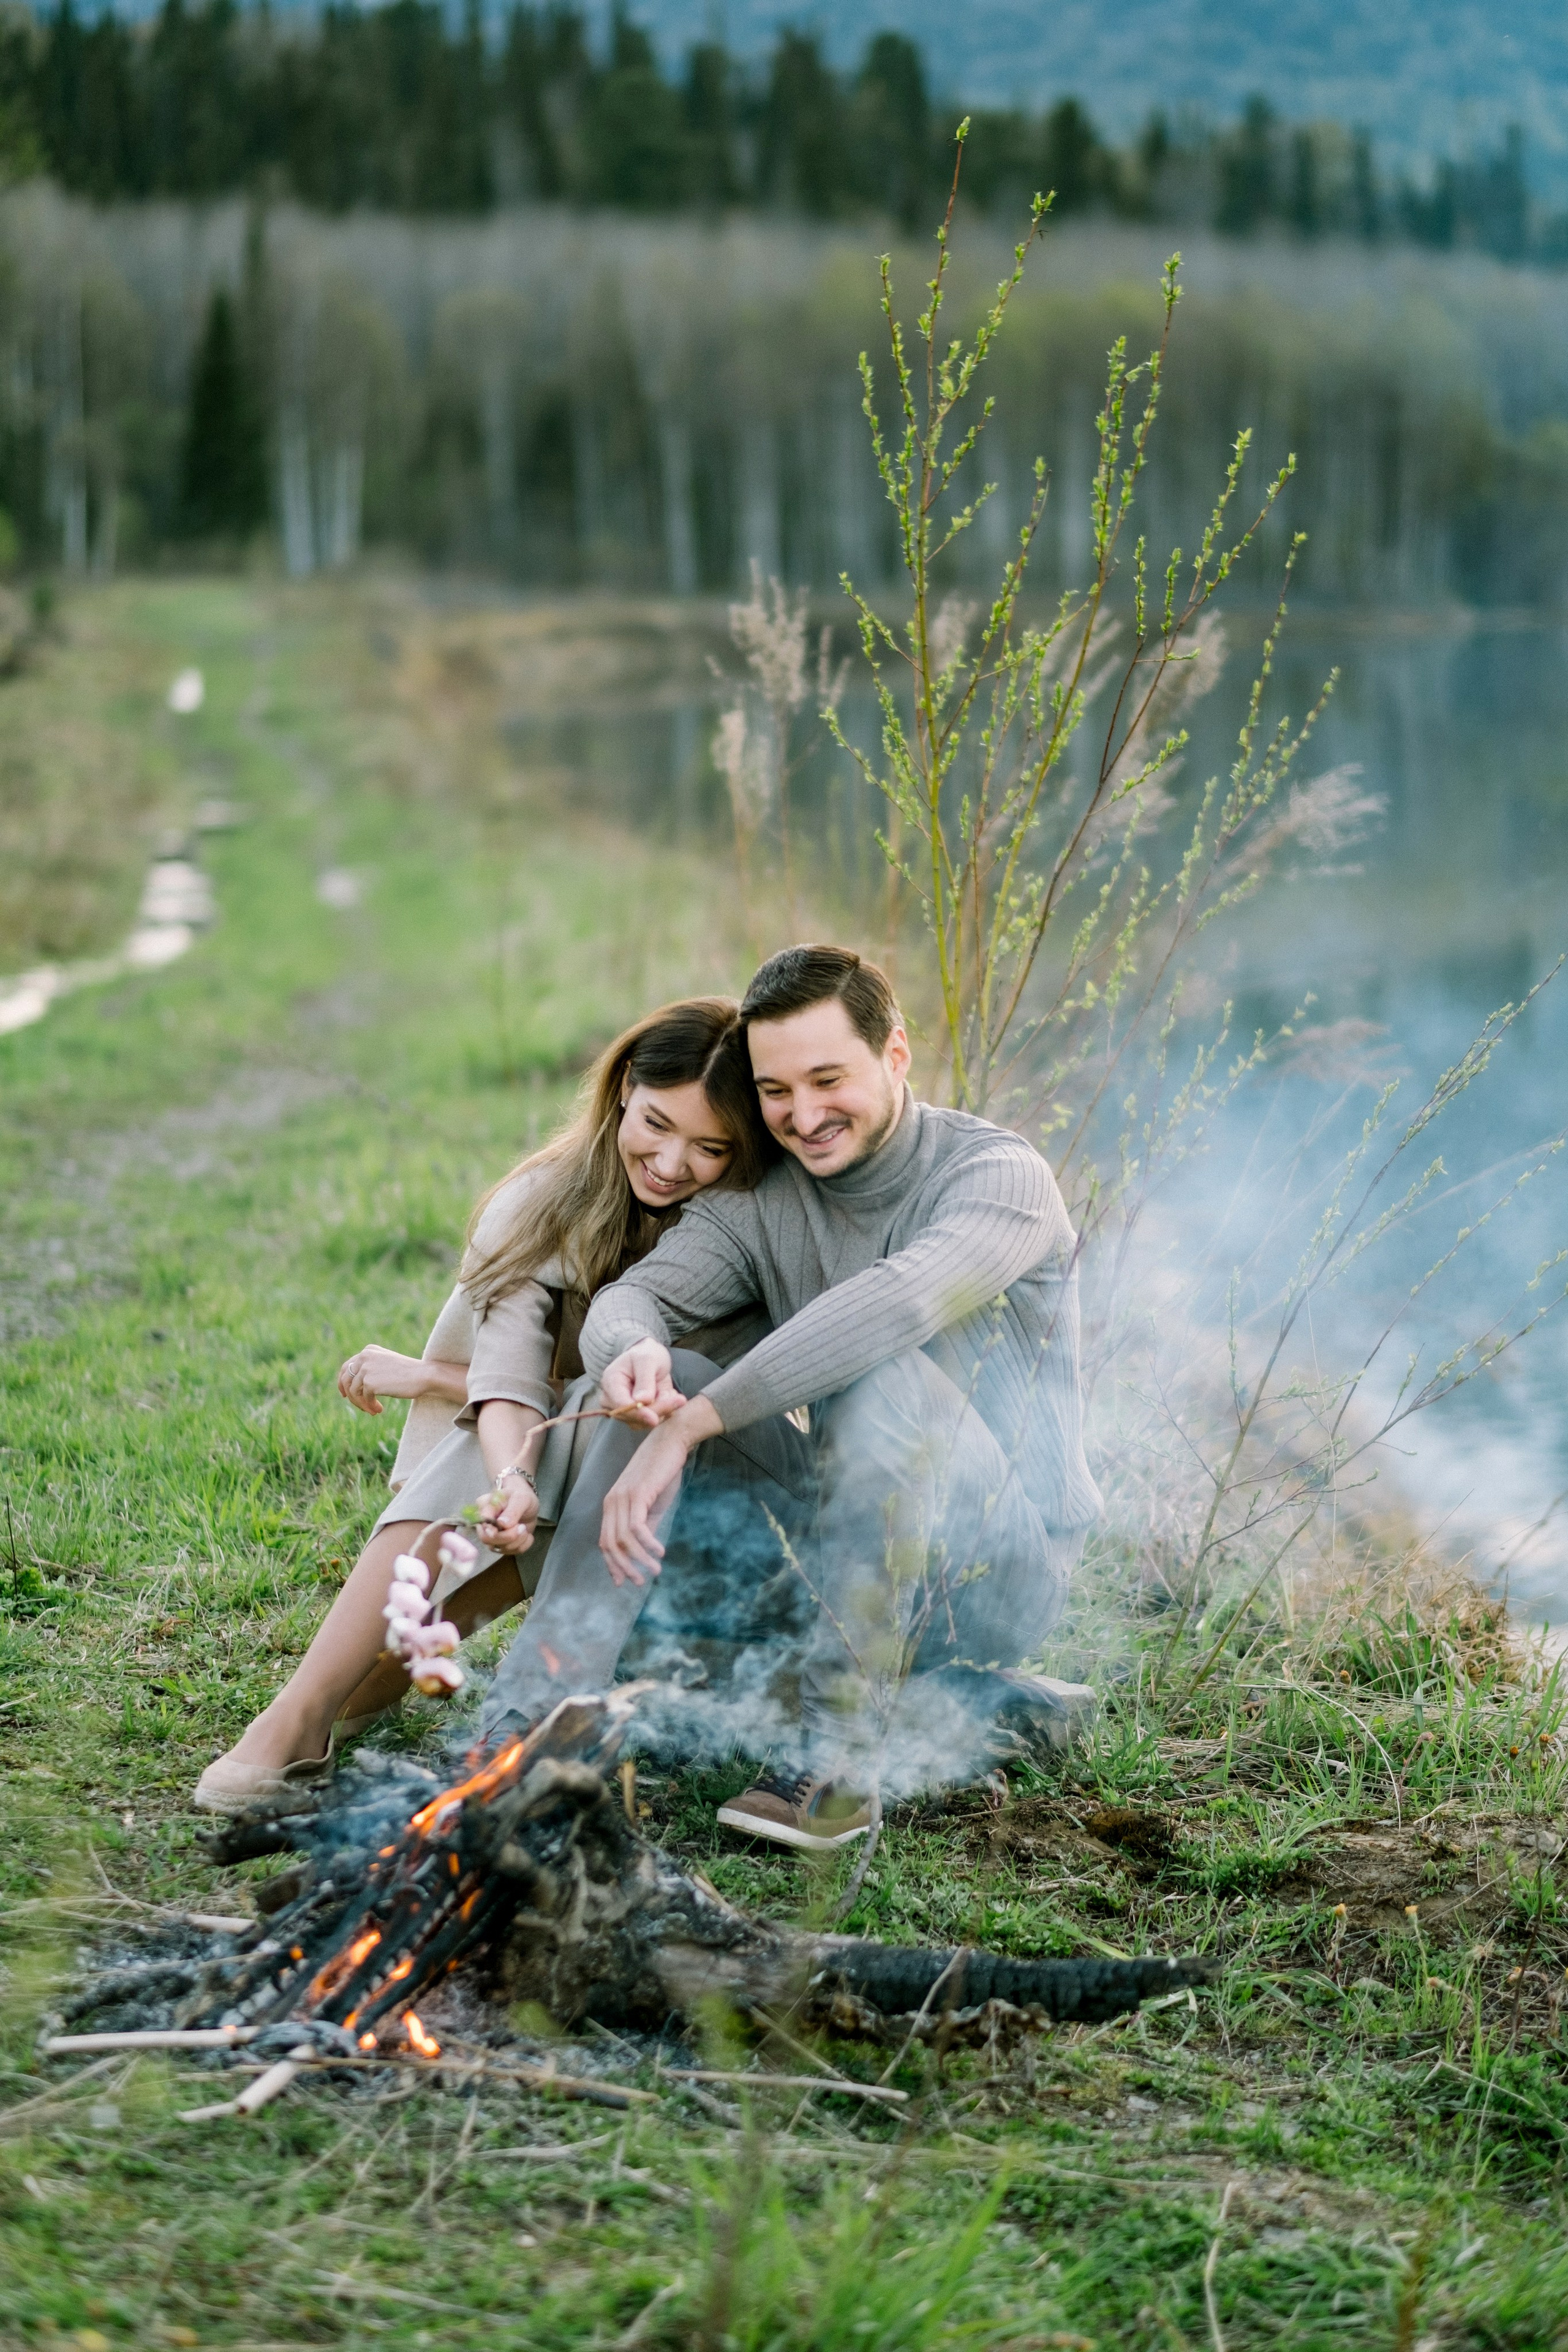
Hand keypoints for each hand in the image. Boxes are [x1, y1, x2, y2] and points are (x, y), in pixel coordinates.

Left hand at [338, 1344, 445, 1413]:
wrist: (423, 1375)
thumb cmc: (409, 1372)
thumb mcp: (387, 1364)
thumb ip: (370, 1369)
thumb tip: (353, 1387)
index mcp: (369, 1350)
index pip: (347, 1366)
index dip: (343, 1382)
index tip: (346, 1394)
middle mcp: (364, 1357)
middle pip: (346, 1379)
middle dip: (350, 1395)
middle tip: (359, 1406)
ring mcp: (365, 1369)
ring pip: (353, 1391)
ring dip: (361, 1404)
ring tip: (373, 1410)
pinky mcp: (369, 1383)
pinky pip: (363, 1399)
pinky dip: (369, 1406)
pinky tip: (379, 1410)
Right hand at [475, 1470, 540, 1556]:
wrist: (527, 1504)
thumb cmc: (521, 1496)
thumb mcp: (521, 1498)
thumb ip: (512, 1510)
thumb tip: (502, 1524)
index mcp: (485, 1508)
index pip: (481, 1522)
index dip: (491, 1529)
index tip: (506, 1526)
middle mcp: (485, 1524)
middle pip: (487, 1539)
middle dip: (508, 1536)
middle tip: (522, 1527)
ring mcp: (492, 1536)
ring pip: (500, 1548)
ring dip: (518, 1540)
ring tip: (524, 1527)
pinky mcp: (502, 1545)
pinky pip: (512, 1552)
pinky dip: (523, 1545)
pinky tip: (527, 1535)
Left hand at [597, 1396, 722, 1585]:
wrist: (671, 1441)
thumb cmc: (663, 1471)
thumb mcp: (652, 1504)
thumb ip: (646, 1525)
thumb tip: (643, 1550)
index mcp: (612, 1504)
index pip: (605, 1541)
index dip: (613, 1564)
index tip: (624, 1582)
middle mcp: (612, 1502)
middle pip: (610, 1544)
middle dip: (625, 1567)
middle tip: (641, 1581)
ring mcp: (622, 1497)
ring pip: (623, 1539)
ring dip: (640, 1559)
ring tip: (655, 1570)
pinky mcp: (637, 1493)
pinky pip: (637, 1528)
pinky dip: (647, 1544)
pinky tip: (660, 1552)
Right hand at [599, 1340, 685, 1427]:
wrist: (651, 1357)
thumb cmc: (647, 1353)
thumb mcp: (647, 1360)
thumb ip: (645, 1379)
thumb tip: (642, 1401)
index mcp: (611, 1382)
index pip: (620, 1405)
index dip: (637, 1413)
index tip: (655, 1419)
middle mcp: (612, 1399)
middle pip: (632, 1416)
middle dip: (657, 1410)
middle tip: (680, 1400)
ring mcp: (623, 1408)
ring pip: (643, 1422)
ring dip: (662, 1410)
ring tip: (671, 1392)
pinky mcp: (636, 1415)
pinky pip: (651, 1421)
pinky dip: (664, 1411)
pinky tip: (667, 1396)